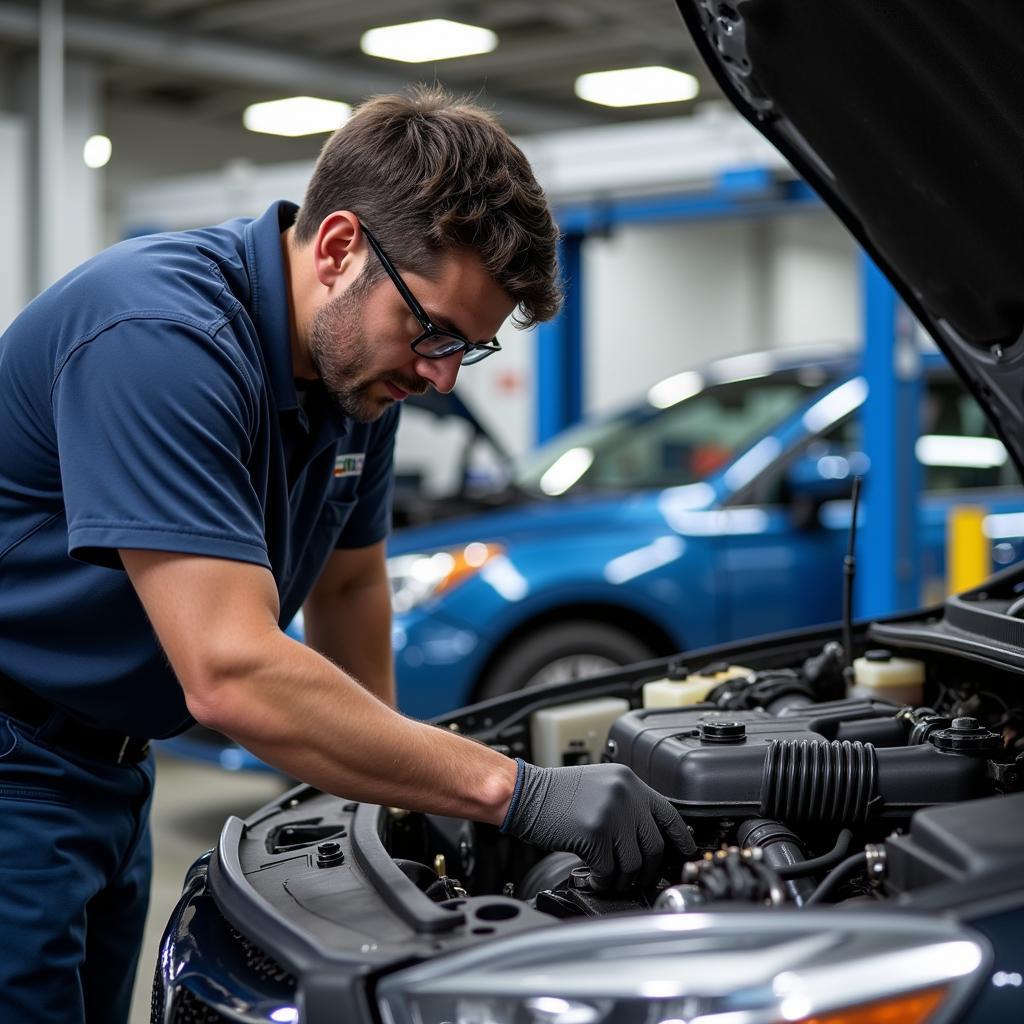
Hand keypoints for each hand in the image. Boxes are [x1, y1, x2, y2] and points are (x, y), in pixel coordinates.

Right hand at [500, 759, 695, 890]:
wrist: (525, 793)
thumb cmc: (558, 794)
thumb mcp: (601, 787)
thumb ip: (629, 805)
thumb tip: (650, 840)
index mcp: (629, 782)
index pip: (670, 815)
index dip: (681, 842)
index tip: (683, 858)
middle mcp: (625, 794)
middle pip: (655, 846)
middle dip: (647, 870)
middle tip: (635, 878)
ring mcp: (611, 813)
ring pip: (635, 864)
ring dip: (623, 879)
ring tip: (609, 878)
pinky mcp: (594, 833)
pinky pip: (610, 871)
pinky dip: (603, 881)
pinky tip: (593, 876)